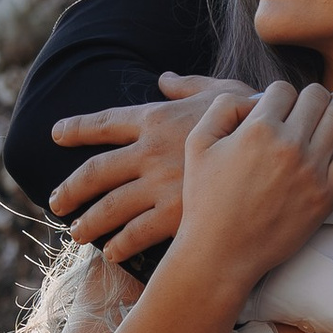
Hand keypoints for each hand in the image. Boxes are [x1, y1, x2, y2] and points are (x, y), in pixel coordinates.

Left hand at [48, 75, 251, 265]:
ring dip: (90, 223)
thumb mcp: (223, 92)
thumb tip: (164, 79)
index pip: (104, 123)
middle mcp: (149, 152)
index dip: (76, 128)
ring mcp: (160, 185)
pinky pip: (137, 234)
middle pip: (95, 173)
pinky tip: (113, 253)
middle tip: (56, 202)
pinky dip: (120, 245)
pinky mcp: (175, 215)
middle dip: (70, 189)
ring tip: (78, 234)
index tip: (56, 134)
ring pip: (109, 208)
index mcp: (156, 119)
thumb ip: (189, 85)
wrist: (276, 150)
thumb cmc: (255, 117)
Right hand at [174, 80, 332, 293]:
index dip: (279, 94)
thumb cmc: (205, 200)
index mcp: (258, 129)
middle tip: (312, 100)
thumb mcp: (197, 143)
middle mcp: (290, 145)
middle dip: (311, 94)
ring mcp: (313, 169)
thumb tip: (258, 98)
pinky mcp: (329, 193)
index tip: (277, 107)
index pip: (282, 89)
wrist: (222, 253)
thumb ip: (223, 107)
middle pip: (315, 96)